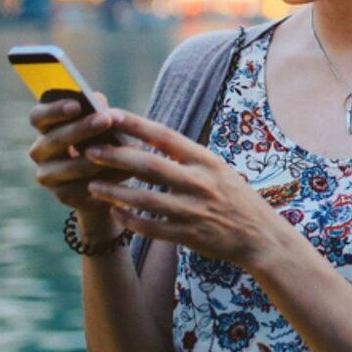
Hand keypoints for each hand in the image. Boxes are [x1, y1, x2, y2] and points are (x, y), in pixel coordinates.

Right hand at [27, 93, 131, 223]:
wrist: (106, 180)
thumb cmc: (102, 141)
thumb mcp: (102, 125)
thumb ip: (98, 113)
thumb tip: (100, 103)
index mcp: (46, 128)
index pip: (38, 116)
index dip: (54, 110)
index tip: (77, 105)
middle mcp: (40, 151)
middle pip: (54, 139)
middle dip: (82, 129)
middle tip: (106, 120)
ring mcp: (48, 175)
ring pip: (71, 166)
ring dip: (99, 157)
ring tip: (123, 149)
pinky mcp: (63, 195)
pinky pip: (84, 187)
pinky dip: (107, 178)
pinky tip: (125, 171)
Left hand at [81, 109, 290, 267]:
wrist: (261, 235)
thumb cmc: (235, 198)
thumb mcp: (217, 168)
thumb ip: (186, 157)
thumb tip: (150, 137)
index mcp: (206, 161)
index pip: (165, 136)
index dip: (136, 124)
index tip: (110, 115)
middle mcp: (200, 182)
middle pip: (150, 166)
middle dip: (116, 157)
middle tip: (90, 151)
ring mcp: (194, 210)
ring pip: (145, 199)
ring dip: (115, 192)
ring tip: (92, 185)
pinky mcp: (189, 236)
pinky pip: (152, 227)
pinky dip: (130, 221)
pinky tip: (115, 213)